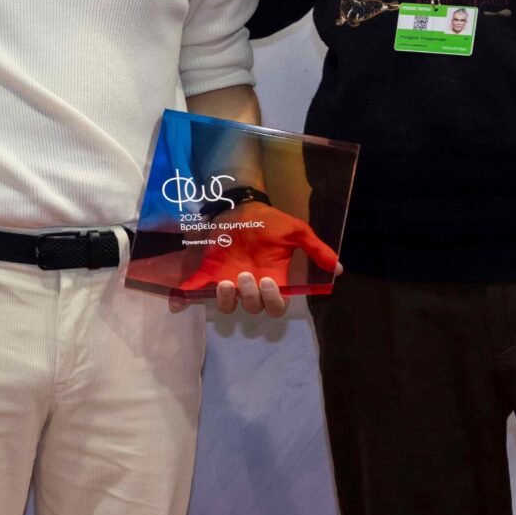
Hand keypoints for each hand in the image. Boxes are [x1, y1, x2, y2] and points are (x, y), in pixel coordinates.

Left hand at [185, 206, 343, 315]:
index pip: (276, 306)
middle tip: (246, 276)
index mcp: (273, 278)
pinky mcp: (207, 272)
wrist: (242, 206)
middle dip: (250, 298)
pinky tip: (176, 304)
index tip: (269, 281)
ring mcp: (228, 280)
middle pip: (252, 309)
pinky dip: (183, 301)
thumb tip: (339, 269)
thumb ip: (316, 249)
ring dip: (225, 300)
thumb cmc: (270, 221)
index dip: (273, 301)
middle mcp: (250, 285)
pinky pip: (195, 292)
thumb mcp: (295, 231)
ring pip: (227, 306)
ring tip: (225, 282)